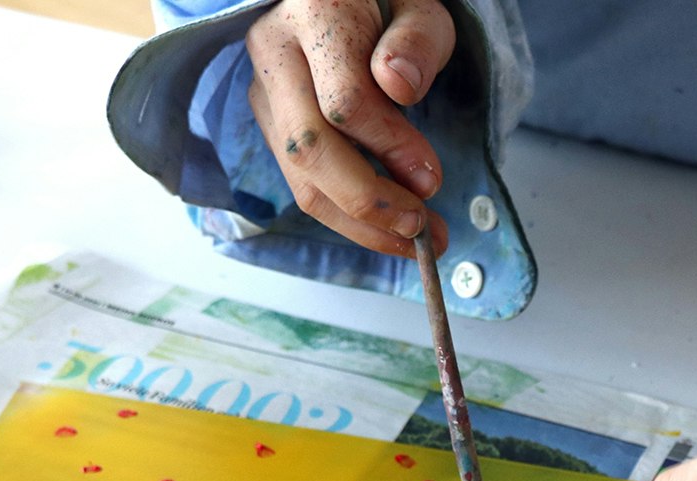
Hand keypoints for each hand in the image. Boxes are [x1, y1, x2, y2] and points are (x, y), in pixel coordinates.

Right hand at [244, 0, 453, 257]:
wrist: (337, 1)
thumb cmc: (385, 4)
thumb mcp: (420, 7)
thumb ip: (418, 40)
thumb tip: (400, 86)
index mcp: (312, 13)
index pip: (343, 101)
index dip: (390, 147)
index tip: (431, 177)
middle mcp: (274, 54)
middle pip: (309, 150)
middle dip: (369, 201)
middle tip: (422, 226)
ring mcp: (264, 93)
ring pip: (300, 180)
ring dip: (360, 224)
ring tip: (413, 240)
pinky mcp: (270, 126)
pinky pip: (304, 186)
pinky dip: (348, 216)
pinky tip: (387, 227)